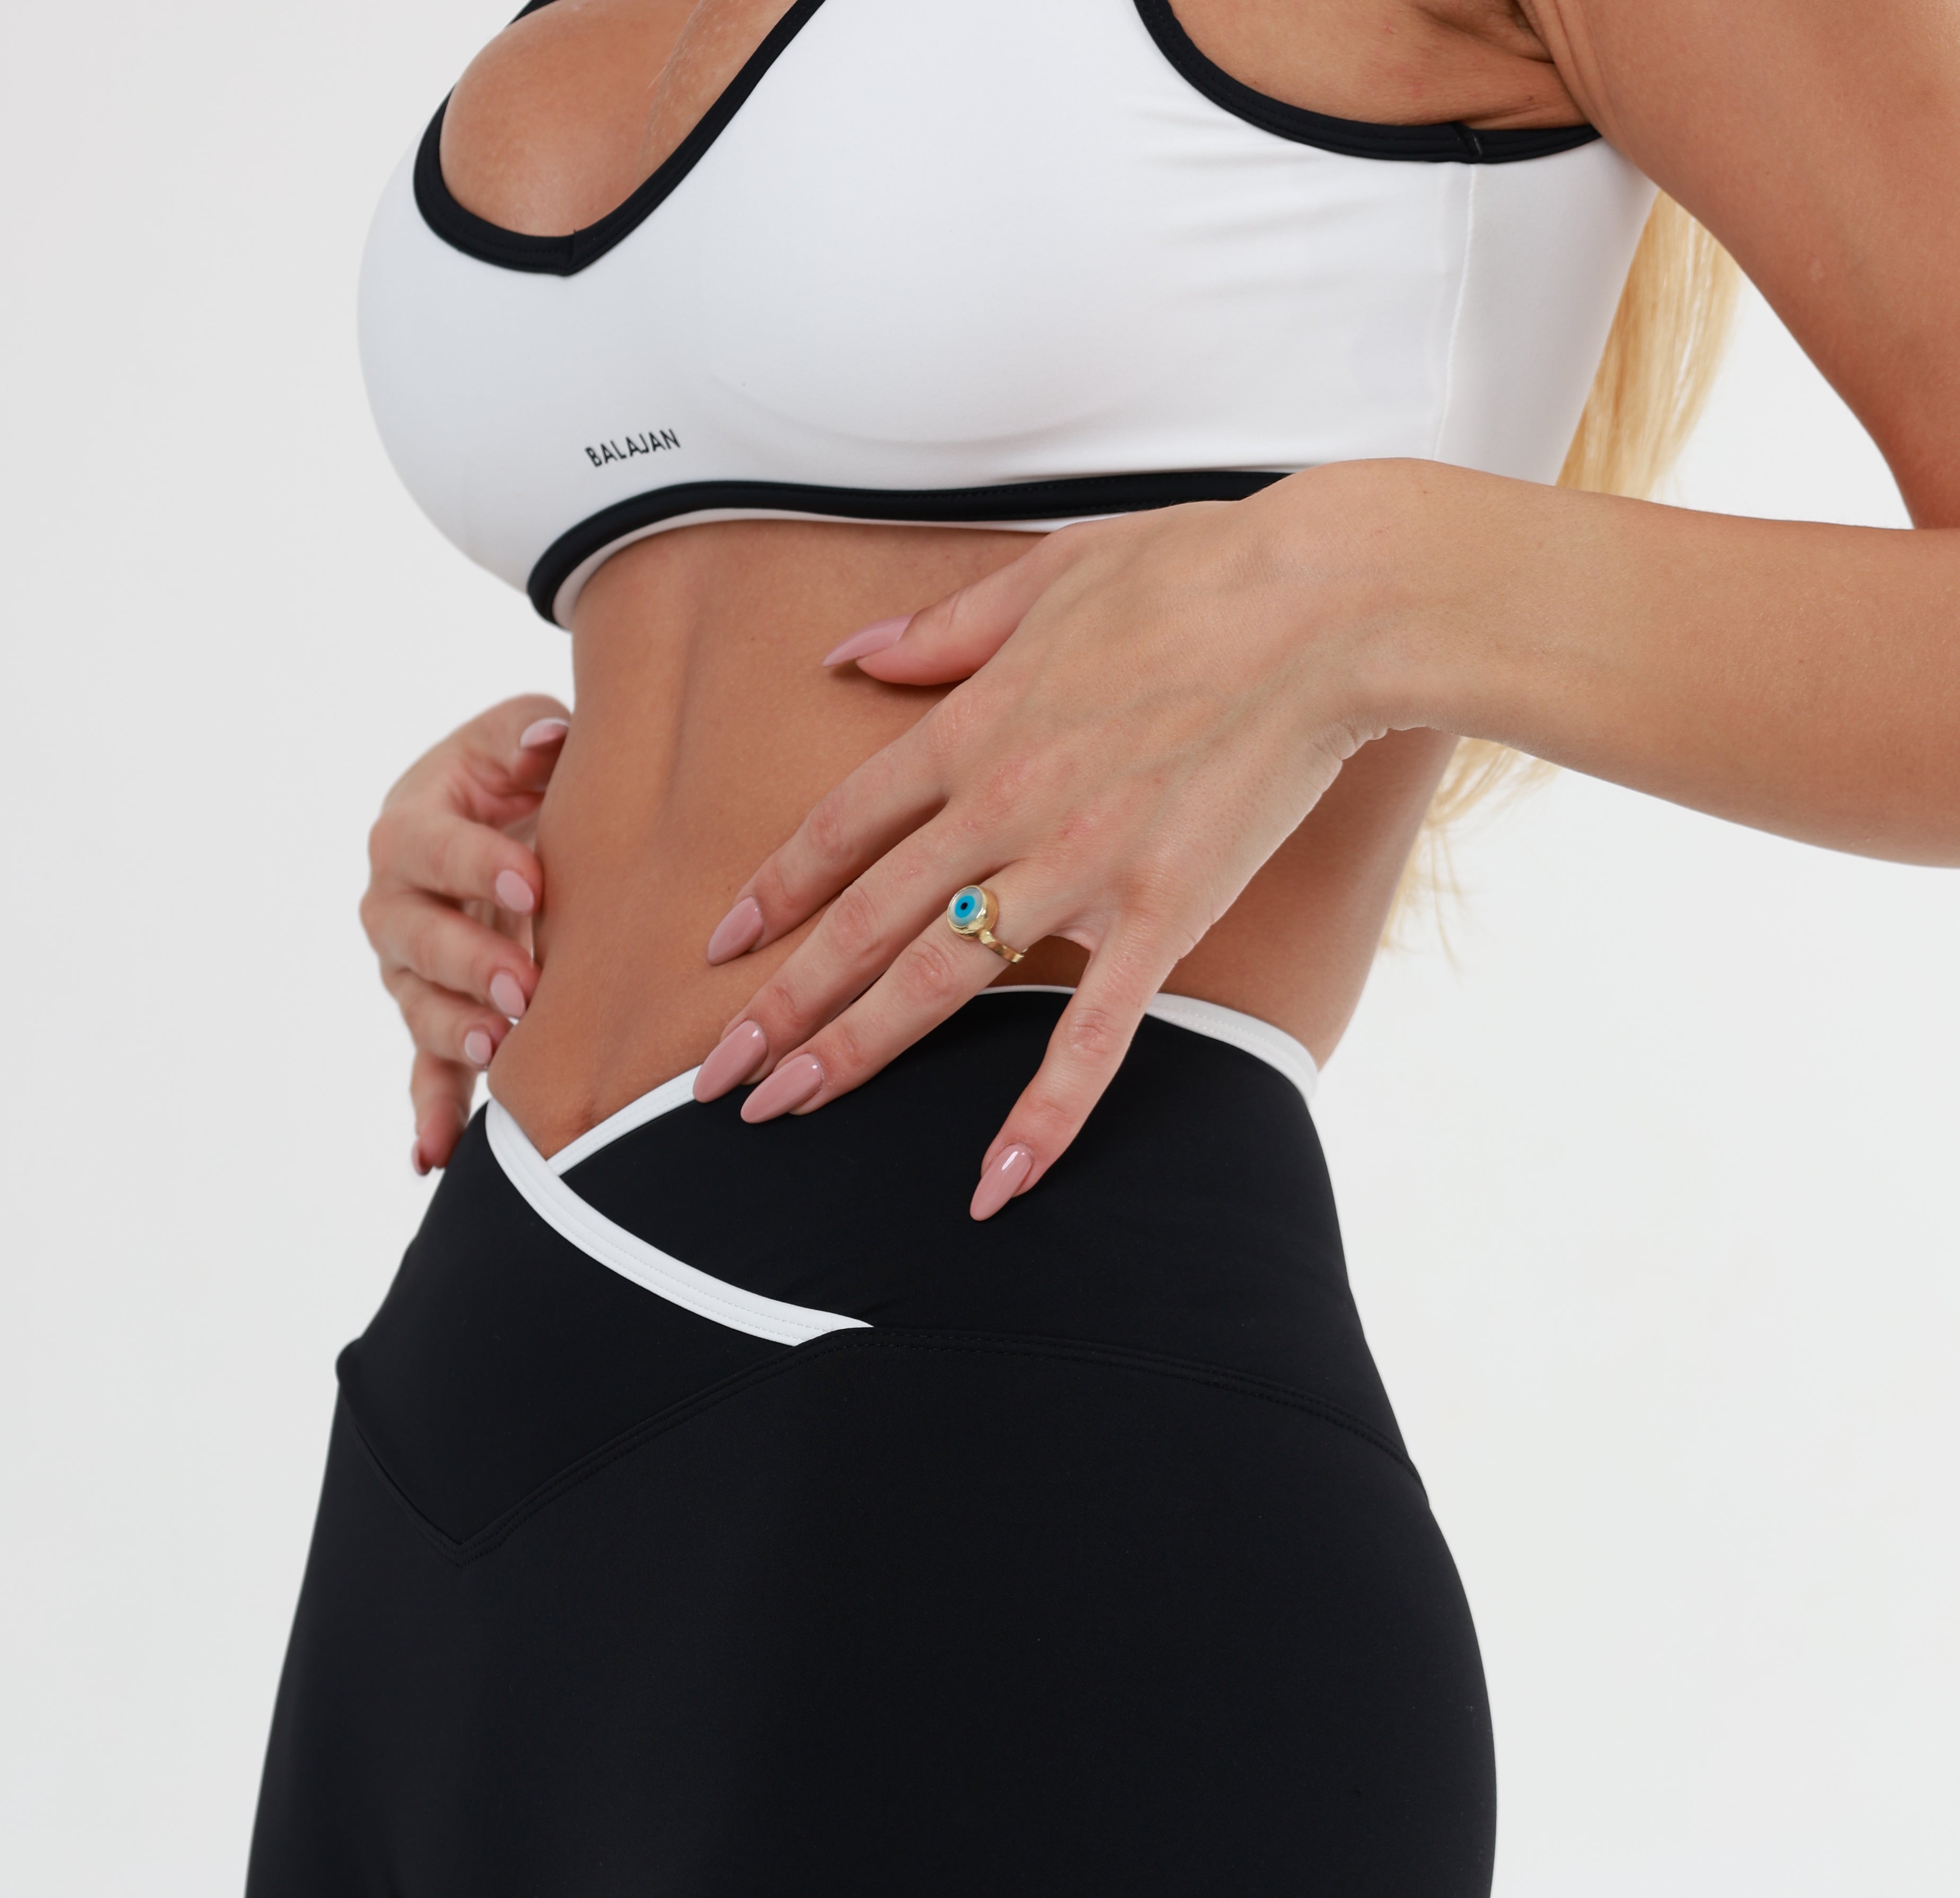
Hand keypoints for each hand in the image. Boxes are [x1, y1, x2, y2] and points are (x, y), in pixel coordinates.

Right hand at [360, 696, 571, 1171]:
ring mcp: (410, 969)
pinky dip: (432, 1113)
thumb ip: (531, 738)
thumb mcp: (524, 739)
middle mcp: (396, 901)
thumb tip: (545, 739)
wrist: (513, 821)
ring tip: (498, 1052)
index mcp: (411, 825)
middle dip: (467, 961)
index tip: (529, 880)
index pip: (428, 844)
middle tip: (523, 985)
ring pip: (418, 1007)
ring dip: (455, 1033)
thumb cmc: (522, 774)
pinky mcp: (436, 1018)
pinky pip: (425, 1072)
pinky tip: (434, 1158)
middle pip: (413, 936)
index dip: (473, 860)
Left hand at [692, 467, 1407, 1215]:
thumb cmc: (1200, 571)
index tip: (722, 946)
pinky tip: (1001, 1181)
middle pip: (864, 921)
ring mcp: (1078, 866)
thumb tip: (851, 652)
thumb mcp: (1048, 573)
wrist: (1323, 602)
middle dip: (781, 1005)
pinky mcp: (1161, 913)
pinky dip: (1046, 1111)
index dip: (776, 892)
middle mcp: (1002, 807)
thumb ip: (942, 629)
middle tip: (719, 1076)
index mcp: (971, 728)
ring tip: (789, 1109)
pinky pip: (1093, 1033)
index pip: (841, 828)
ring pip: (941, 978)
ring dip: (857, 1052)